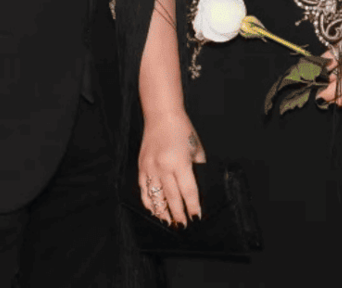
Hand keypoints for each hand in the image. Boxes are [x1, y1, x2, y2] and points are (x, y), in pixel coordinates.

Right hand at [137, 112, 205, 226]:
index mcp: (179, 162)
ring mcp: (150, 167)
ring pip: (155, 197)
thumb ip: (198, 169)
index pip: (188, 191)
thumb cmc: (182, 130)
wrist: (161, 116)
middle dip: (178, 214)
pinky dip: (148, 201)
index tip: (196, 217)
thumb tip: (199, 187)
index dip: (192, 206)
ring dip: (162, 212)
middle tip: (183, 226)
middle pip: (172, 197)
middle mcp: (163, 167)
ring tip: (169, 222)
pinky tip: (154, 210)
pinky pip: (144, 189)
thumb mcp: (196, 149)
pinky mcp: (142, 166)